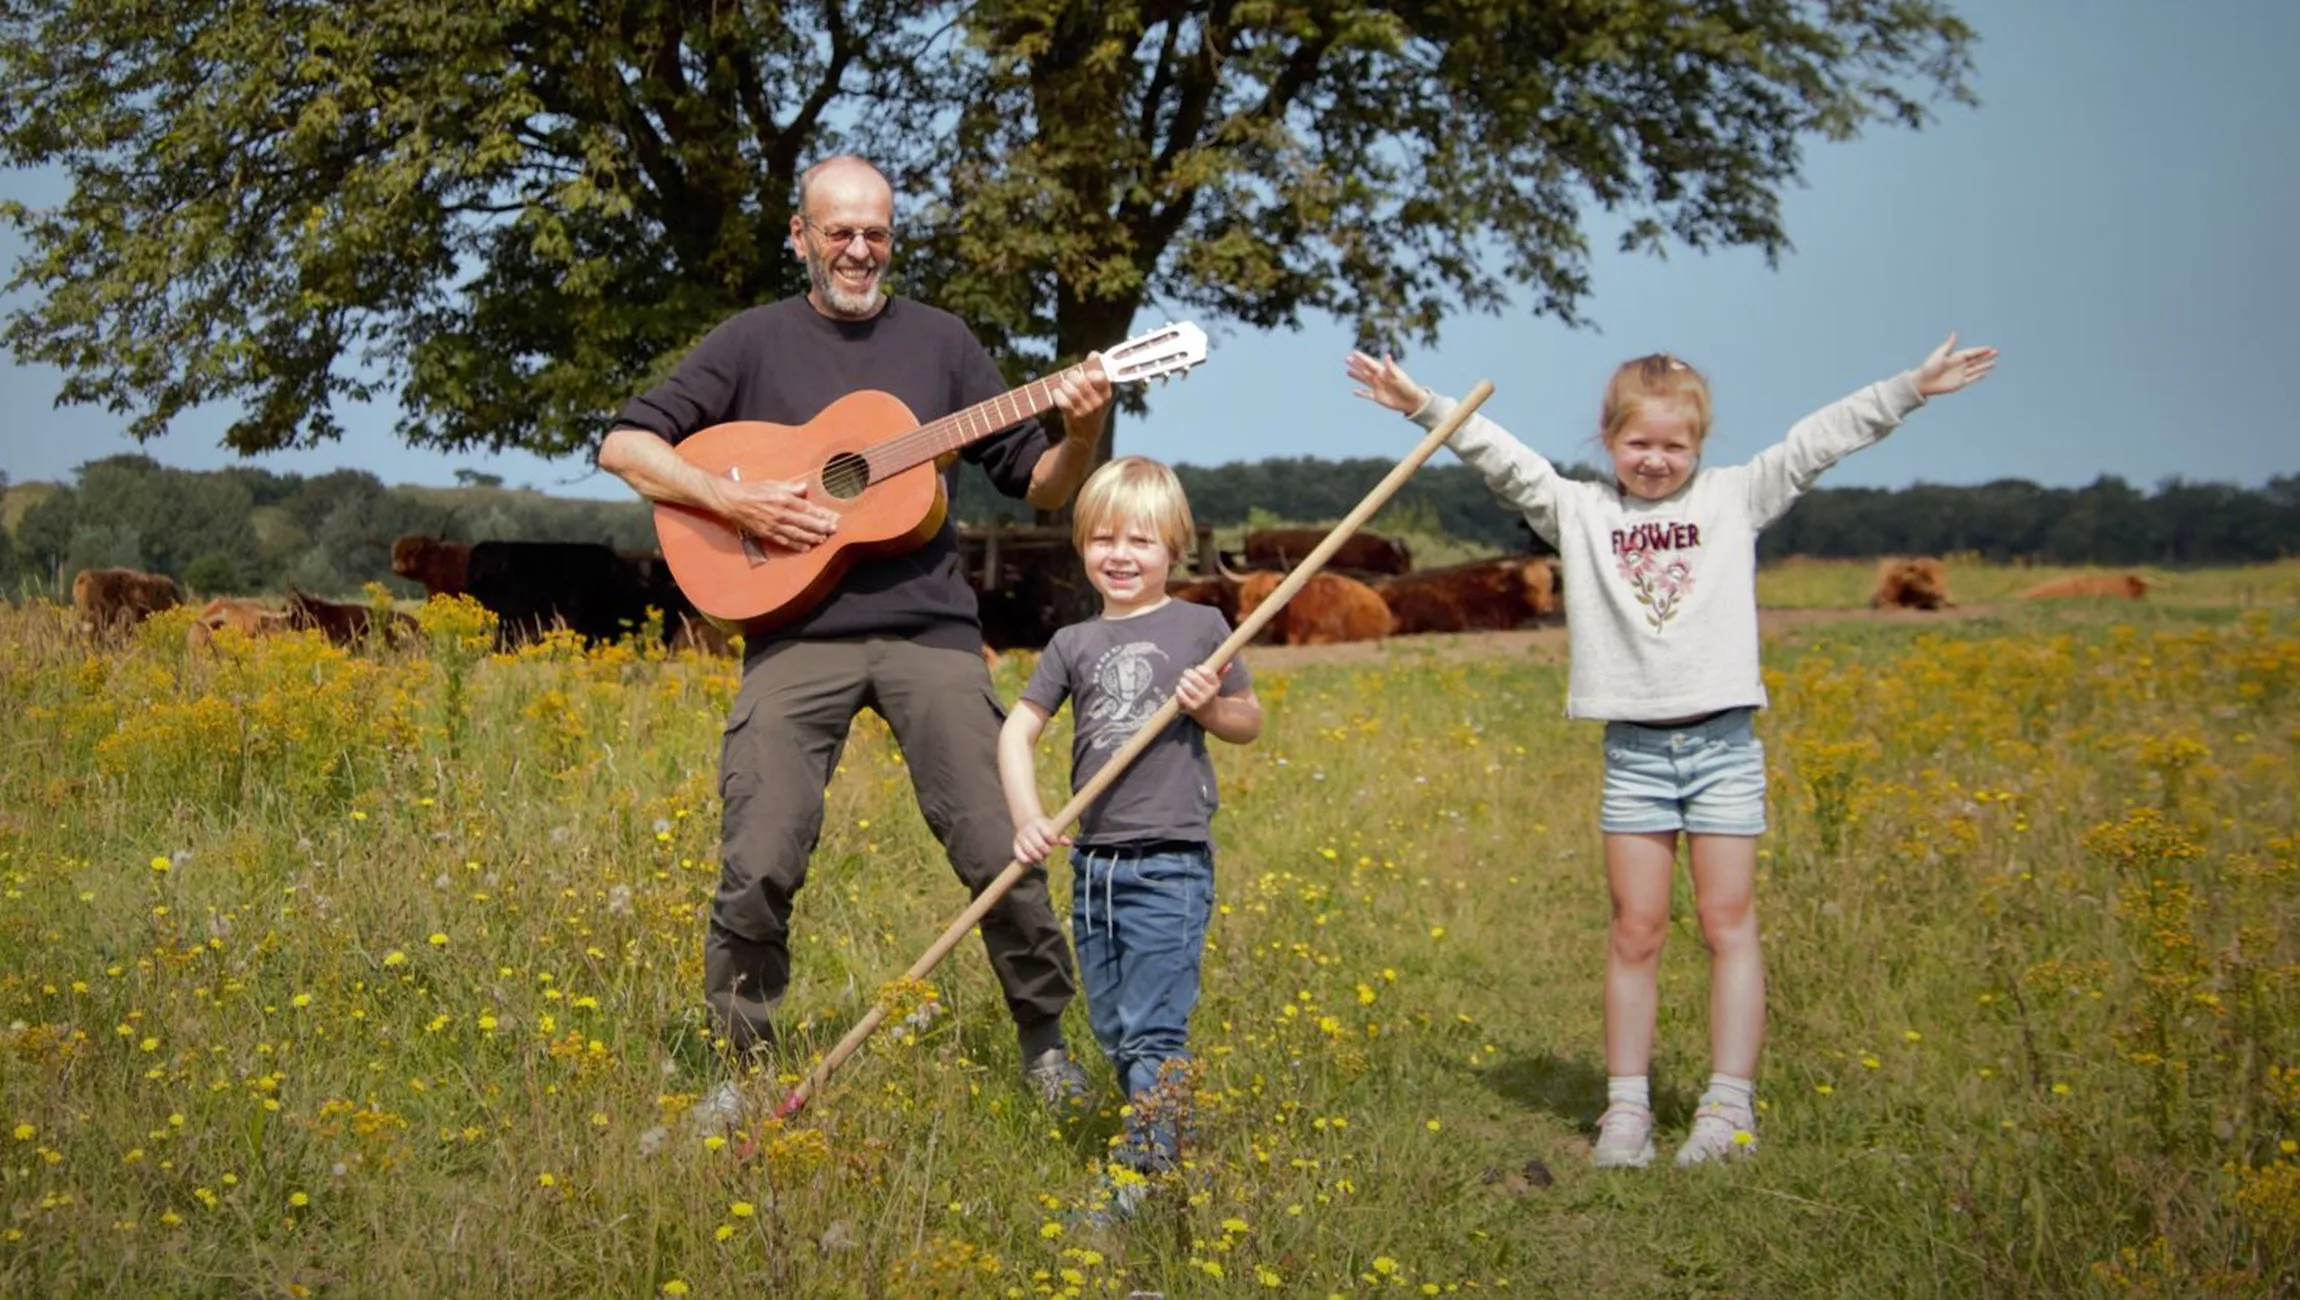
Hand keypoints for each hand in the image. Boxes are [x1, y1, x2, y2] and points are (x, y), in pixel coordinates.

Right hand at [709, 476, 838, 550]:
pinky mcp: (767, 533)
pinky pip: (784, 541)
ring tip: (822, 539)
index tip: (832, 517)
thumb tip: (804, 488)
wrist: (732, 501)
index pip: (807, 508)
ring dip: (811, 537)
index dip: (821, 514)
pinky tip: (805, 548)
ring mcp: (774, 525)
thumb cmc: (752, 491)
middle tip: (833, 530)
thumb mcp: (773, 484)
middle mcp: (781, 513)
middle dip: (821, 527)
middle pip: (805, 522)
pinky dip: (796, 546)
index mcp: (784, 499)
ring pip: (797, 534)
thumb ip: (791, 487)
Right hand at [1012, 816, 1071, 865]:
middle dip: (1045, 850)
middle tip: (1049, 852)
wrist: (1026, 821)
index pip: (1046, 832)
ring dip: (1036, 856)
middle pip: (1037, 843)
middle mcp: (1029, 830)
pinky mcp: (1016, 844)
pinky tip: (1030, 861)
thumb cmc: (1043, 827)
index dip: (1052, 839)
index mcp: (1039, 824)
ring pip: (1028, 849)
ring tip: (1041, 857)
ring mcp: (1021, 837)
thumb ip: (1061, 836)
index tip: (1054, 842)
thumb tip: (1069, 842)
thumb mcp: (1052, 827)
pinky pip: (1018, 854)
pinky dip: (1024, 859)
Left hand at [1051, 351, 1113, 438]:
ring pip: (1069, 388)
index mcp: (1106, 394)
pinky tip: (1057, 394)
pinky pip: (1061, 400)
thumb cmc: (1091, 406)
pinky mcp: (1073, 416)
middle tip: (1071, 378)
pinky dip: (1057, 394)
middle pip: (1080, 379)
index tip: (1086, 372)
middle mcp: (1097, 403)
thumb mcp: (1098, 392)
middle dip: (1072, 375)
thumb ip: (1096, 371)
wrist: (1086, 435)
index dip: (1090, 370)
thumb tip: (1094, 353)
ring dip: (1064, 384)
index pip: (1100, 376)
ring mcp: (1085, 410)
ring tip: (1064, 386)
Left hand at [1176, 663, 1223, 718]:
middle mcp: (1209, 693)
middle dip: (1188, 673)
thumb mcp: (1216, 684)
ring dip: (1183, 681)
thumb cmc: (1210, 694)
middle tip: (1186, 672)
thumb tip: (1229, 665)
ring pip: (1188, 686)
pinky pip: (1182, 695)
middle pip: (1195, 678)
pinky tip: (1179, 688)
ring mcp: (1200, 700)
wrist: (1209, 713)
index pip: (1207, 673)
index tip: (1197, 668)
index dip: (1200, 668)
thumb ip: (1222, 673)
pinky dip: (1179, 690)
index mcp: (1216, 685)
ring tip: (1182, 680)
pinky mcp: (1192, 707)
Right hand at [1344, 351, 1431, 414]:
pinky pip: (1367, 394)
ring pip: (1364, 380)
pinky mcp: (1377, 397)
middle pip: (1364, 370)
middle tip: (1346, 358)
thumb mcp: (1399, 377)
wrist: (1411, 401)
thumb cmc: (1407, 386)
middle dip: (1356, 365)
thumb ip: (1391, 367)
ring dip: (1356, 376)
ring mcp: (1377, 387)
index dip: (1362, 358)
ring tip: (1347, 371)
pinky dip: (1360, 393)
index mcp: (1384, 372)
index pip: (1370, 363)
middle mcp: (1379, 378)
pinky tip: (1354, 391)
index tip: (1354, 352)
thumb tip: (1387, 356)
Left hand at [1914, 333, 1998, 396]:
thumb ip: (1949, 345)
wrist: (1923, 382)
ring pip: (1976, 369)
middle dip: (1986, 356)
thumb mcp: (1939, 355)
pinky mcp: (1959, 383)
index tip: (1990, 348)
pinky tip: (1985, 373)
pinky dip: (1978, 376)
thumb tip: (1954, 333)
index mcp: (1955, 357)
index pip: (1971, 352)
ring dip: (1984, 366)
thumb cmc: (1929, 367)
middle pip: (1976, 360)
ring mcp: (1960, 374)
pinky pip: (1971, 379)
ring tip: (1994, 363)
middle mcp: (1959, 365)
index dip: (1980, 350)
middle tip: (1996, 352)